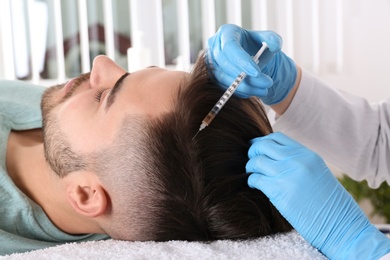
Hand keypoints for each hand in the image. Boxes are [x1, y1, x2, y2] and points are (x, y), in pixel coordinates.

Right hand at [207, 24, 296, 104]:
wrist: (249, 56)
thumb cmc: (256, 45)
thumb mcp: (268, 39)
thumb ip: (273, 39)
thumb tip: (275, 45)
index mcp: (227, 32)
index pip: (230, 47)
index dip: (242, 61)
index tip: (257, 73)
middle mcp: (214, 46)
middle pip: (225, 64)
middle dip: (246, 77)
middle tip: (267, 83)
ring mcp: (211, 62)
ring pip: (223, 78)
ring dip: (244, 87)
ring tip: (264, 90)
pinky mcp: (212, 75)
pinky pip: (223, 87)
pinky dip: (239, 91)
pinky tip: (254, 91)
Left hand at [246, 132, 389, 258]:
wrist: (341, 226)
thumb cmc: (329, 203)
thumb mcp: (317, 172)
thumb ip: (298, 161)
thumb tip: (275, 156)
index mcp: (307, 154)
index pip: (277, 137)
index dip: (262, 141)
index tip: (257, 148)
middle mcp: (297, 160)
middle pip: (263, 146)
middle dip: (253, 151)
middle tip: (251, 160)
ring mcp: (287, 175)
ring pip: (256, 161)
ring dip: (250, 167)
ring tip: (253, 173)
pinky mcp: (279, 192)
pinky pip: (255, 179)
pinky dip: (251, 181)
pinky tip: (255, 185)